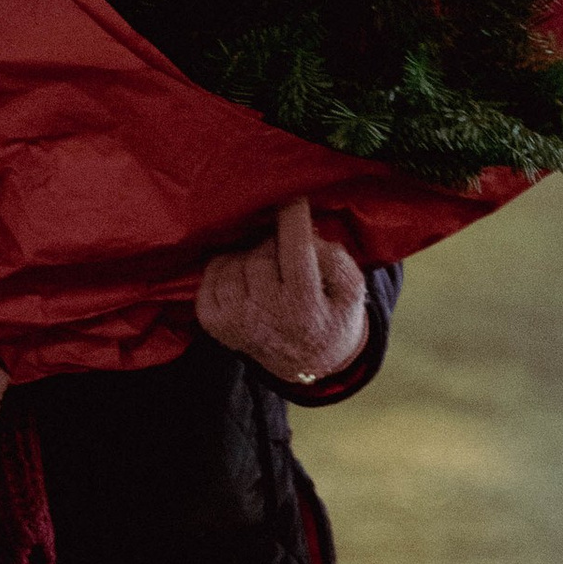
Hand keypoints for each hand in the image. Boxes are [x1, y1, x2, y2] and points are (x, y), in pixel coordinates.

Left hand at [194, 201, 366, 390]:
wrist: (308, 363)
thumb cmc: (332, 316)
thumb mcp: (352, 290)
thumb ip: (335, 258)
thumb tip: (305, 233)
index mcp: (305, 306)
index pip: (295, 250)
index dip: (293, 218)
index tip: (293, 200)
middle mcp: (266, 315)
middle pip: (261, 255)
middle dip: (273, 244)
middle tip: (284, 249)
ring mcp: (236, 322)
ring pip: (233, 264)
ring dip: (248, 256)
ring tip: (265, 264)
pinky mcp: (216, 324)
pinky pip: (211, 278)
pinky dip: (224, 269)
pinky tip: (242, 275)